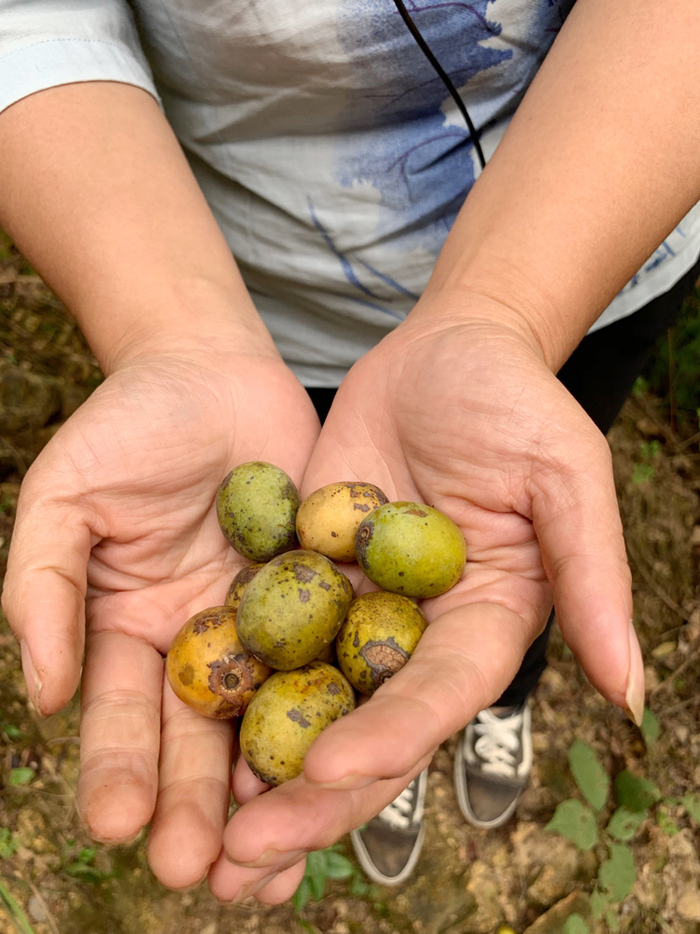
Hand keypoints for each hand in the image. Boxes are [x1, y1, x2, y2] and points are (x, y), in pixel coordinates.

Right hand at [2, 341, 319, 891]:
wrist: (211, 369)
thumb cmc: (127, 427)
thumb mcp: (65, 498)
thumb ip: (42, 589)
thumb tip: (39, 696)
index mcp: (134, 632)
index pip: (126, 716)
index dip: (119, 769)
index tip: (118, 825)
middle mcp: (205, 643)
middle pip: (203, 737)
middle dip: (196, 804)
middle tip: (203, 872)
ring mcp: (272, 623)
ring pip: (276, 715)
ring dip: (275, 783)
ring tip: (278, 854)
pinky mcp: (329, 593)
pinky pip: (341, 652)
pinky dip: (347, 704)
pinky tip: (358, 753)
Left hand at [210, 298, 643, 901]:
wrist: (444, 349)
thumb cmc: (516, 402)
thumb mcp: (564, 477)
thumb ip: (593, 576)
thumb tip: (633, 695)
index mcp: (486, 626)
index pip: (438, 697)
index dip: (390, 737)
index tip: (328, 768)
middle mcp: (417, 634)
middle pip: (365, 724)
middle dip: (311, 792)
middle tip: (243, 855)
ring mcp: (355, 608)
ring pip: (304, 698)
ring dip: (255, 763)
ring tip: (201, 830)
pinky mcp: (304, 574)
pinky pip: (261, 632)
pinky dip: (227, 682)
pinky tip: (176, 722)